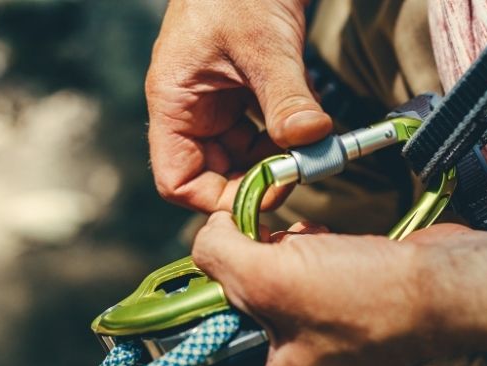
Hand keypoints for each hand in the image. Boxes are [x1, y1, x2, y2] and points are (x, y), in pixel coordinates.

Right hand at [145, 0, 331, 211]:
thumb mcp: (264, 46)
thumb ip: (286, 97)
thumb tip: (311, 140)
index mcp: (174, 105)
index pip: (178, 181)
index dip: (217, 199)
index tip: (265, 192)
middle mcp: (191, 112)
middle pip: (214, 176)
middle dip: (256, 179)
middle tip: (297, 171)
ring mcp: (216, 105)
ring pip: (242, 157)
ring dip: (275, 159)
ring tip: (307, 145)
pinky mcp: (241, 96)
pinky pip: (260, 133)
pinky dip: (285, 137)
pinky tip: (307, 122)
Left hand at [191, 212, 472, 365]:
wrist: (442, 283)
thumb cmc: (361, 297)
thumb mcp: (271, 278)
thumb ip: (218, 257)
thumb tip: (204, 235)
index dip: (179, 332)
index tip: (174, 289)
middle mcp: (291, 363)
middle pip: (231, 316)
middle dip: (231, 276)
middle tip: (237, 245)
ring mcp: (316, 329)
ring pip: (264, 285)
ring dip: (267, 253)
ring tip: (290, 239)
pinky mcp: (336, 297)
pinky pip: (297, 270)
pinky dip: (298, 247)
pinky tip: (314, 232)